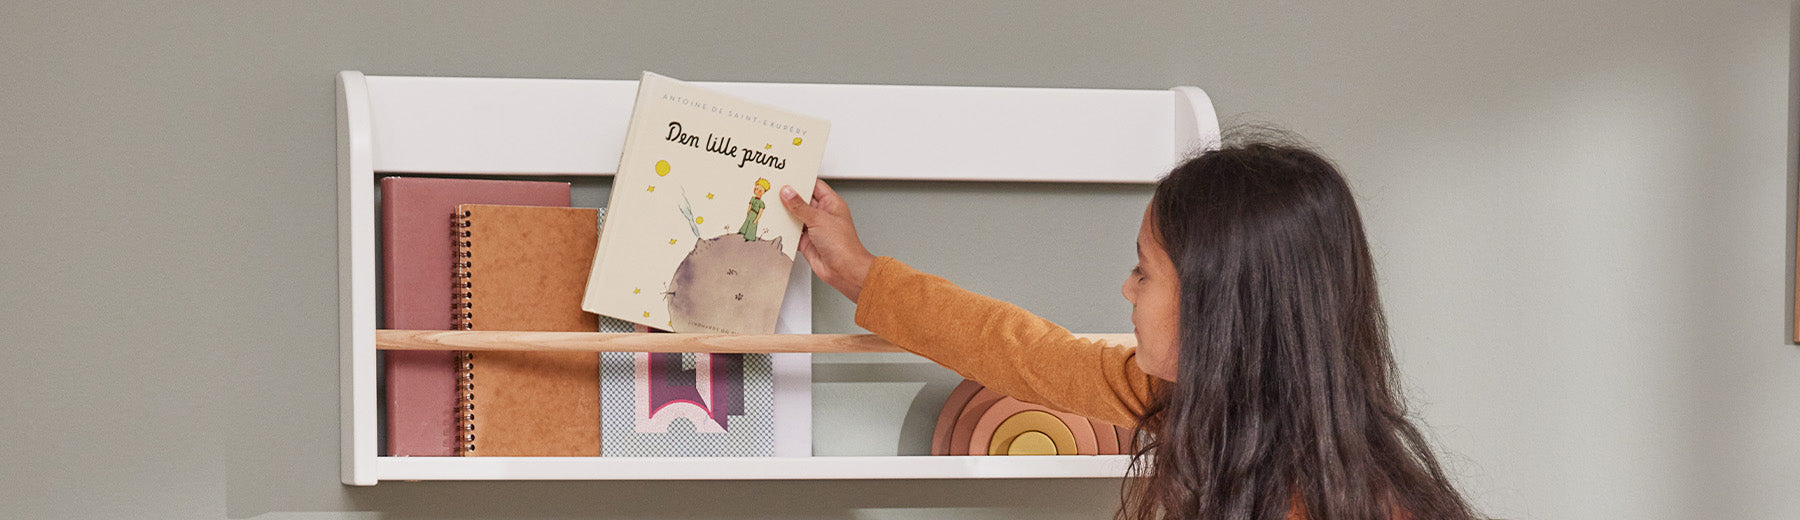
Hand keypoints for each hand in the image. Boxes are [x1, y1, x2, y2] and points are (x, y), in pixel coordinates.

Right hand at [781, 180, 874, 302]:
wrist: (844, 270)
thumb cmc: (843, 245)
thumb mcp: (819, 219)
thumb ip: (800, 206)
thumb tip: (788, 192)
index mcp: (832, 204)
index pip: (815, 186)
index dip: (801, 180)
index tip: (787, 176)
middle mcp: (823, 215)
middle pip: (802, 201)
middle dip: (789, 197)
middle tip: (774, 190)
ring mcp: (814, 228)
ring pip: (795, 216)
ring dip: (785, 214)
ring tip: (771, 206)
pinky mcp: (806, 242)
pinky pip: (792, 232)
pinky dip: (784, 230)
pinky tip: (776, 225)